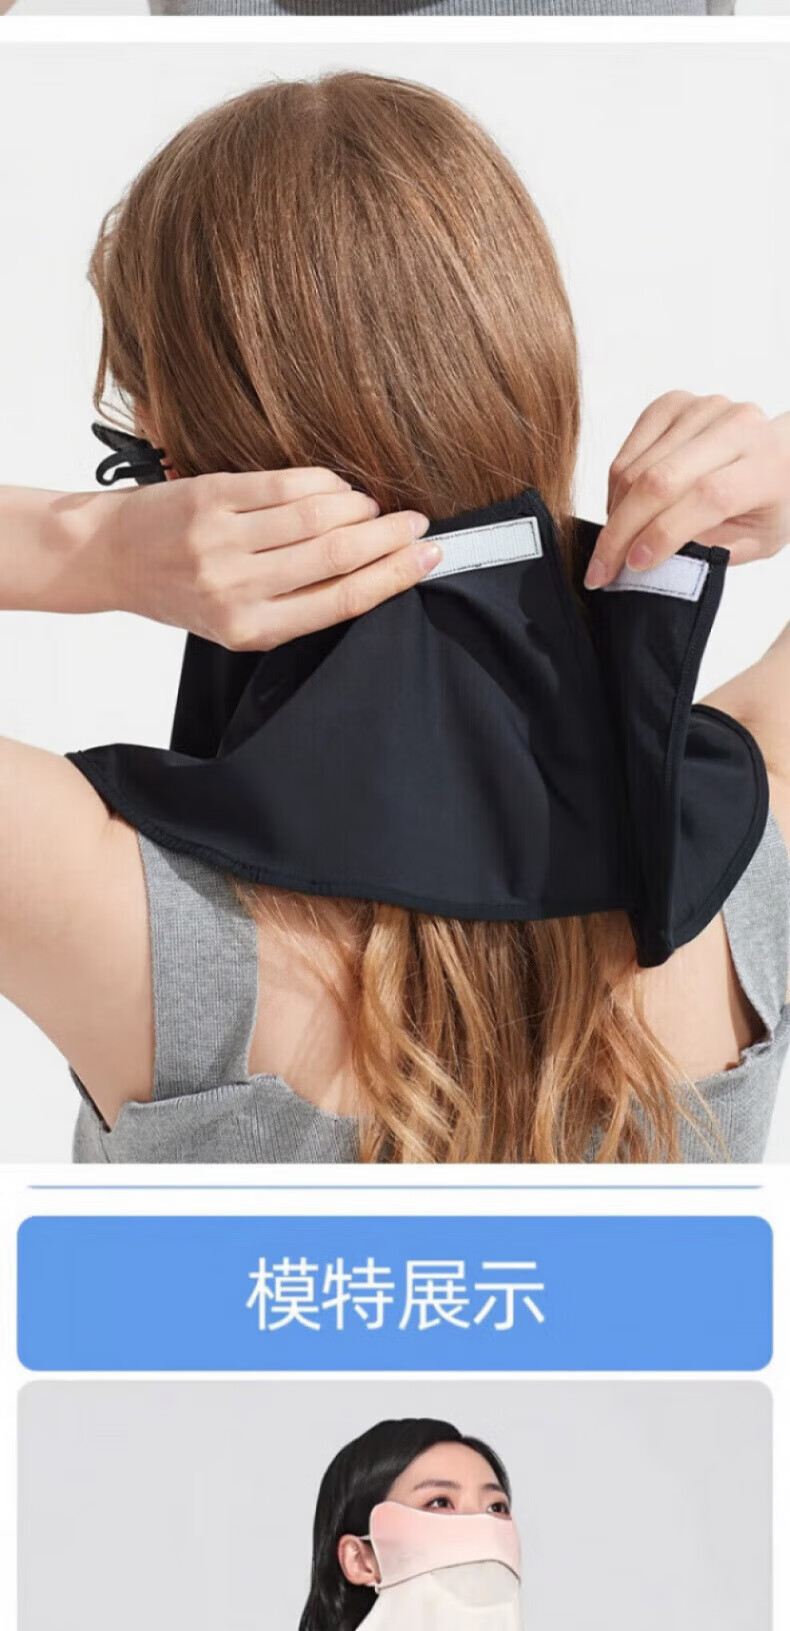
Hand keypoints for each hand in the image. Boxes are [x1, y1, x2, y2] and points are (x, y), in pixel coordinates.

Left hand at [95, 467, 436, 648]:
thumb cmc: (180, 590)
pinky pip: (287, 484)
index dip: (395, 576)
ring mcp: (223, 541)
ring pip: (319, 516)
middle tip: (418, 524)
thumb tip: (372, 573)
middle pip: (339, 556)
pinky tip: (337, 487)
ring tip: (373, 507)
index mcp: (252, 630)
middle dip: (390, 537)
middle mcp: (238, 589)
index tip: (429, 557)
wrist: (112, 558)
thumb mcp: (237, 620)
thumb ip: (295, 604)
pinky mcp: (211, 497)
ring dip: (360, 506)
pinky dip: (324, 482)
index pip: (342, 601)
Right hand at [585, 393, 789, 587]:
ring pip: (637, 468)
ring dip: (615, 514)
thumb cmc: (769, 501)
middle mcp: (737, 425)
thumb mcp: (756, 540)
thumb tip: (648, 558)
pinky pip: (628, 451)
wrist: (777, 453)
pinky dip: (615, 488)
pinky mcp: (674, 404)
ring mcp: (702, 409)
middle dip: (622, 530)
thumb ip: (710, 549)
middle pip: (661, 480)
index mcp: (767, 463)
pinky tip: (622, 510)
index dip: (664, 534)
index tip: (634, 565)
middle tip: (601, 567)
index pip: (707, 496)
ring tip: (615, 543)